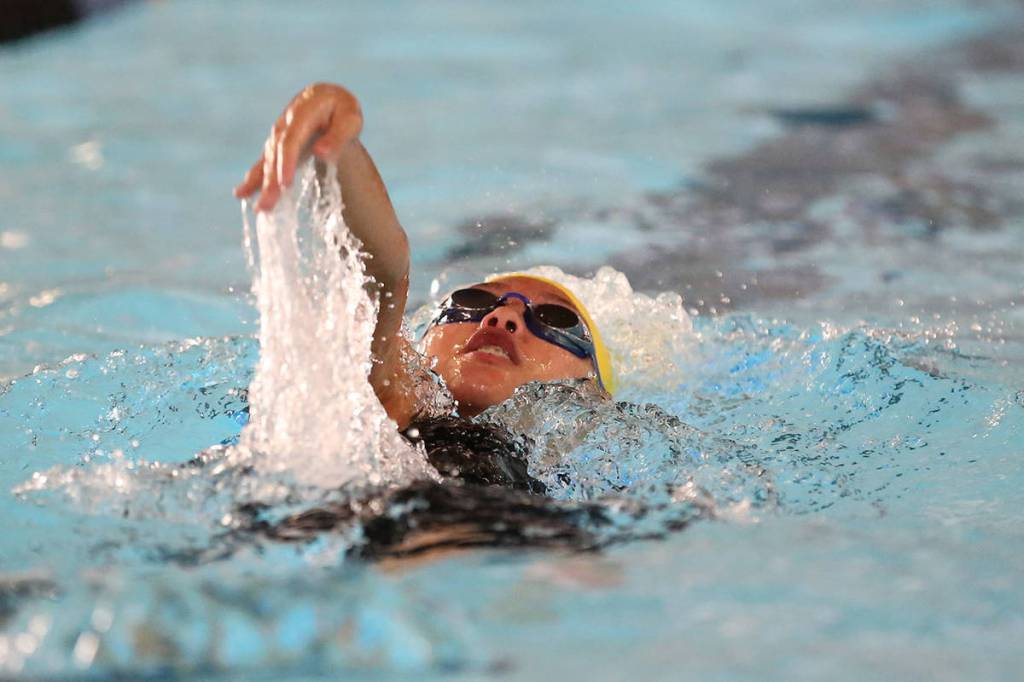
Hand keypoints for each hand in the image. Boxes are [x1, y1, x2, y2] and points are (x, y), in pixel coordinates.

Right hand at [234, 83, 363, 210]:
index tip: (285, 184)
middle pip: (276, 153)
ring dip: (262, 184)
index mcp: (304, 111)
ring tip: (261, 208)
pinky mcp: (276, 144)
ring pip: (268, 160)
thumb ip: (338, 135)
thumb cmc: (343, 112)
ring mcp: (278, 132)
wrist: (328, 99)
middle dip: (271, 180)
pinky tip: (241, 194)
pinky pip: (264, 162)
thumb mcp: (350, 119)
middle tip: (268, 205)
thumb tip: (320, 152)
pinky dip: (254, 178)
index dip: (286, 161)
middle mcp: (286, 122)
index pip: (291, 139)